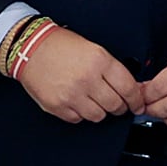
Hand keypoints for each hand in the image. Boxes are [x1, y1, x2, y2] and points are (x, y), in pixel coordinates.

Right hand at [15, 27, 143, 123]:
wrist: (29, 48)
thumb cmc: (60, 46)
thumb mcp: (93, 49)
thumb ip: (111, 69)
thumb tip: (130, 89)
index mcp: (99, 61)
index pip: (128, 88)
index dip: (136, 100)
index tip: (137, 104)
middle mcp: (87, 79)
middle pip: (115, 105)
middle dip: (118, 106)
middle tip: (116, 103)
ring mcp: (72, 95)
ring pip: (98, 116)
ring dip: (99, 110)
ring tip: (91, 99)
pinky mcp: (58, 106)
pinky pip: (78, 119)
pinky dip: (80, 113)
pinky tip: (76, 100)